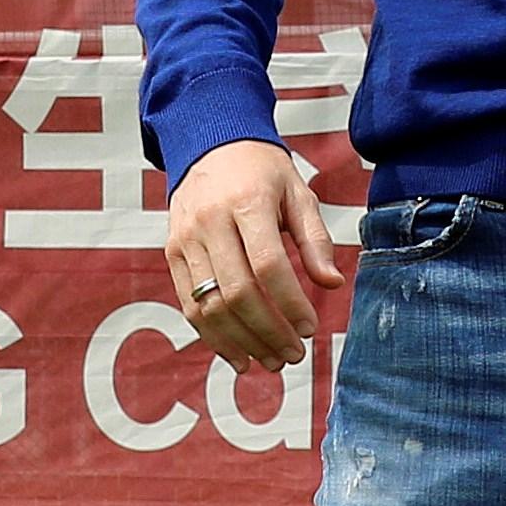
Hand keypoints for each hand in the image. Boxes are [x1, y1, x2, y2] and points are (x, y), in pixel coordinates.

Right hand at [166, 137, 345, 368]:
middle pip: (237, 292)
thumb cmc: (262, 172)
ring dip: (242, 342)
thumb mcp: (297, 193)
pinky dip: (213, 337)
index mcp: (247, 203)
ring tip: (270, 362)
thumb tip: (332, 284)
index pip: (267, 265)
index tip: (311, 329)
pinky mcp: (172, 253)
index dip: (290, 303)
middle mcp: (210, 222)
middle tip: (294, 355)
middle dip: (268, 331)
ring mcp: (185, 239)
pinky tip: (239, 355)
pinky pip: (189, 304)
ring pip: (209, 305)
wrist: (209, 143)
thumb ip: (315, 240)